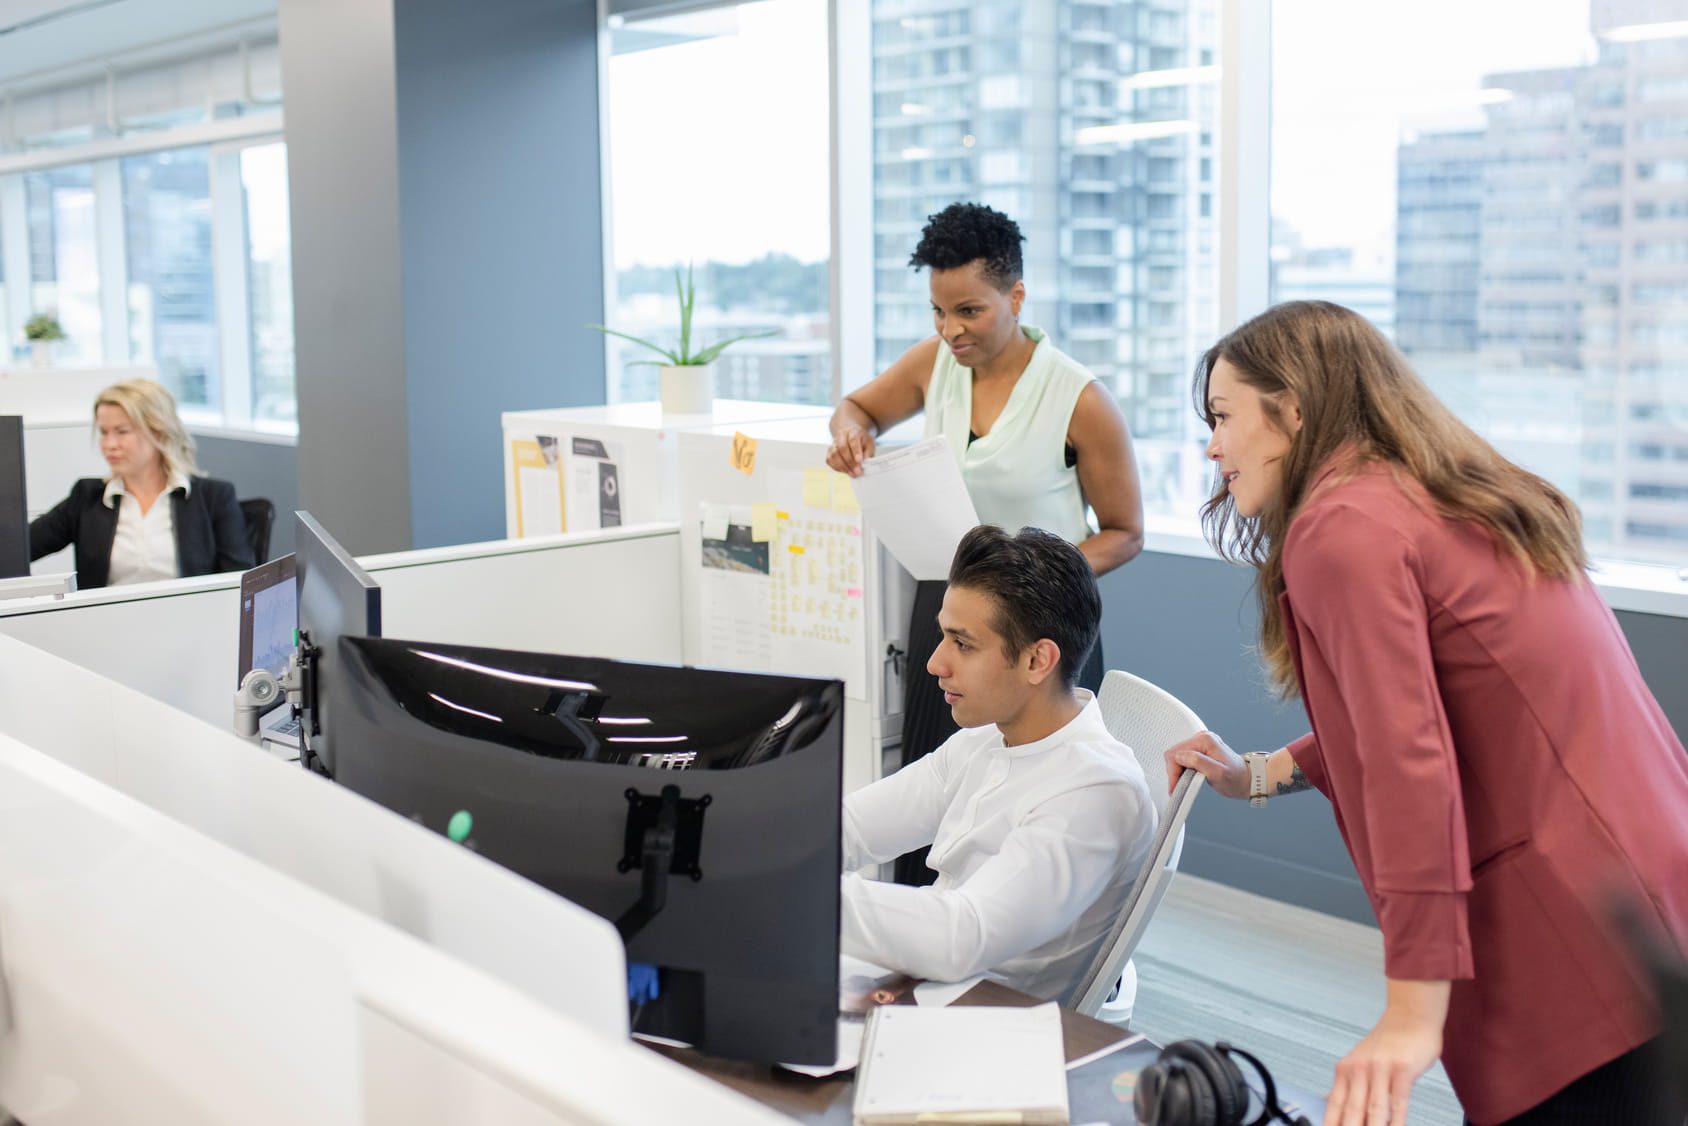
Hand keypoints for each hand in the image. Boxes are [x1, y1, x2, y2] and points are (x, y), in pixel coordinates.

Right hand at [826, 425, 875, 475]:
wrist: (852, 435)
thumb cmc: (862, 441)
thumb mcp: (870, 444)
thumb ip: (868, 453)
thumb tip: (864, 463)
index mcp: (853, 432)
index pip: (853, 440)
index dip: (856, 451)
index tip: (859, 461)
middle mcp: (841, 436)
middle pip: (842, 448)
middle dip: (850, 462)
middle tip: (857, 472)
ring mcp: (833, 443)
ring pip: (834, 455)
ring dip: (843, 466)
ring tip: (852, 473)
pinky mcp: (829, 451)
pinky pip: (829, 460)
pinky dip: (837, 467)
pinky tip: (845, 471)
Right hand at [1163, 731, 1248, 799]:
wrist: (1248, 779)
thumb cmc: (1237, 778)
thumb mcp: (1218, 773)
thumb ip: (1198, 762)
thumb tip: (1180, 756)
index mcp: (1204, 740)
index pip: (1176, 753)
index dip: (1173, 772)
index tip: (1175, 787)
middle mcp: (1201, 738)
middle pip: (1174, 753)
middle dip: (1174, 772)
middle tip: (1178, 787)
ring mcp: (1201, 743)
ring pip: (1177, 756)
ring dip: (1178, 771)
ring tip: (1185, 783)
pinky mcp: (1200, 749)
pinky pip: (1183, 758)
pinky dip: (1182, 769)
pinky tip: (1189, 777)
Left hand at [1324, 996, 1443, 1125]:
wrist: (1410, 1016)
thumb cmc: (1388, 1041)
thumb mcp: (1360, 1059)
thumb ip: (1346, 1082)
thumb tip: (1328, 1099)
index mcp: (1346, 1069)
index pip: (1334, 1105)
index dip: (1330, 1124)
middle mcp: (1359, 1069)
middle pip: (1351, 1111)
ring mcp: (1380, 1069)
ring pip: (1374, 1109)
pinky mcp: (1402, 1070)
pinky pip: (1399, 1101)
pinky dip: (1397, 1121)